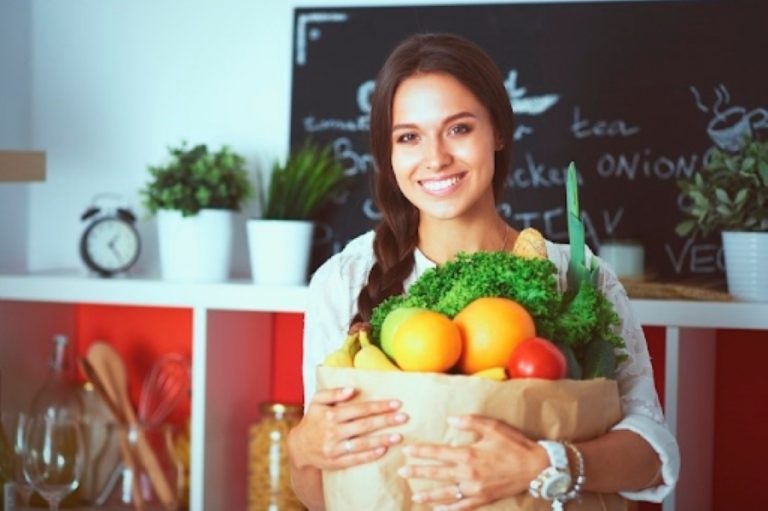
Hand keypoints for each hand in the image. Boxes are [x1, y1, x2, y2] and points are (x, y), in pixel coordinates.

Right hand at [288, 386, 407, 470]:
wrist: (298, 447)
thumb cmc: (312, 419)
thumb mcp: (317, 401)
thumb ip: (333, 393)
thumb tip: (352, 389)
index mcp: (330, 415)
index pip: (360, 409)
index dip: (379, 406)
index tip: (396, 403)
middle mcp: (333, 431)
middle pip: (364, 425)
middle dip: (385, 421)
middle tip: (403, 417)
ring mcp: (334, 448)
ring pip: (362, 443)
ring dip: (381, 439)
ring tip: (398, 436)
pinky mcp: (335, 462)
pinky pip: (355, 459)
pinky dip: (369, 455)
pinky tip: (383, 451)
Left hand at [397, 415, 547, 509]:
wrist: (536, 467)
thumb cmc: (514, 444)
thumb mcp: (493, 426)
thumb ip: (469, 422)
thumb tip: (450, 419)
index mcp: (468, 454)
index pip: (438, 453)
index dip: (421, 452)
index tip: (407, 451)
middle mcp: (468, 473)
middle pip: (437, 474)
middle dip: (418, 472)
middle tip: (402, 472)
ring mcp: (475, 489)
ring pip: (446, 493)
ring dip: (428, 494)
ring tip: (414, 495)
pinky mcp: (484, 499)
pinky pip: (462, 506)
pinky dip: (449, 509)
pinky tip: (438, 509)